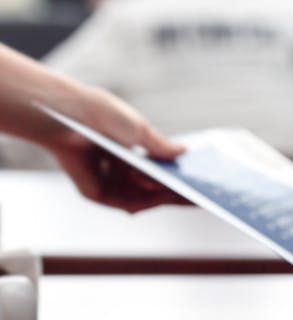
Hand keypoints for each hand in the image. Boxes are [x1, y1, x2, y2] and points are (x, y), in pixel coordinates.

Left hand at [39, 86, 186, 212]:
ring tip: (180, 192)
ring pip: (138, 197)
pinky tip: (159, 196)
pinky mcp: (95, 193)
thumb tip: (183, 151)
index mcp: (125, 152)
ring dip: (158, 195)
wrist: (72, 116)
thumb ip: (160, 146)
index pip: (153, 171)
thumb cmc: (103, 115)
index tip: (193, 178)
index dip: (172, 176)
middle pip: (147, 187)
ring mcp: (106, 182)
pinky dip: (142, 201)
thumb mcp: (140, 131)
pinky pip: (124, 204)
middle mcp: (115, 169)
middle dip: (169, 188)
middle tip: (193, 191)